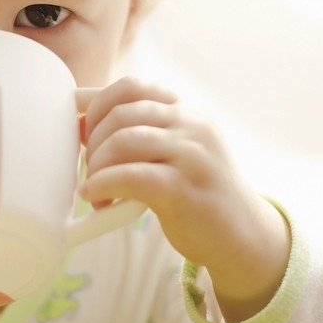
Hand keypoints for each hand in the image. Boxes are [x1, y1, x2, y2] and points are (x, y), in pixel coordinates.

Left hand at [79, 77, 289, 321]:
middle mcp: (192, 125)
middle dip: (94, 142)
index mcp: (186, 111)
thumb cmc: (195, 192)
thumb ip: (133, 133)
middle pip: (121, 114)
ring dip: (97, 166)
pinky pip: (131, 177)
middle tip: (90, 169)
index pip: (132, 86)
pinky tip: (95, 197)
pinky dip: (103, 184)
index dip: (98, 106)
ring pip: (123, 141)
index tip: (86, 132)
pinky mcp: (186, 188)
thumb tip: (78, 122)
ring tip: (95, 188)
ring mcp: (192, 155)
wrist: (244, 236)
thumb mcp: (169, 153)